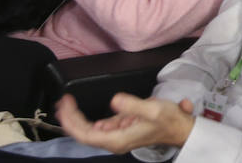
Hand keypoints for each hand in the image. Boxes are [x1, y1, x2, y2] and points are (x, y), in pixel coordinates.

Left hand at [56, 93, 194, 153]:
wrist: (180, 129)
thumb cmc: (168, 121)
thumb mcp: (153, 110)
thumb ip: (132, 105)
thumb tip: (114, 100)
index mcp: (117, 140)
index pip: (85, 134)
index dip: (72, 121)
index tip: (65, 105)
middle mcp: (113, 141)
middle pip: (83, 133)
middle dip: (69, 118)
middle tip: (62, 101)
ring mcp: (115, 137)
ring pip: (88, 130)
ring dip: (75, 118)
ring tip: (66, 103)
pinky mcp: (119, 131)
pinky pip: (97, 127)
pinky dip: (85, 118)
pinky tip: (79, 110)